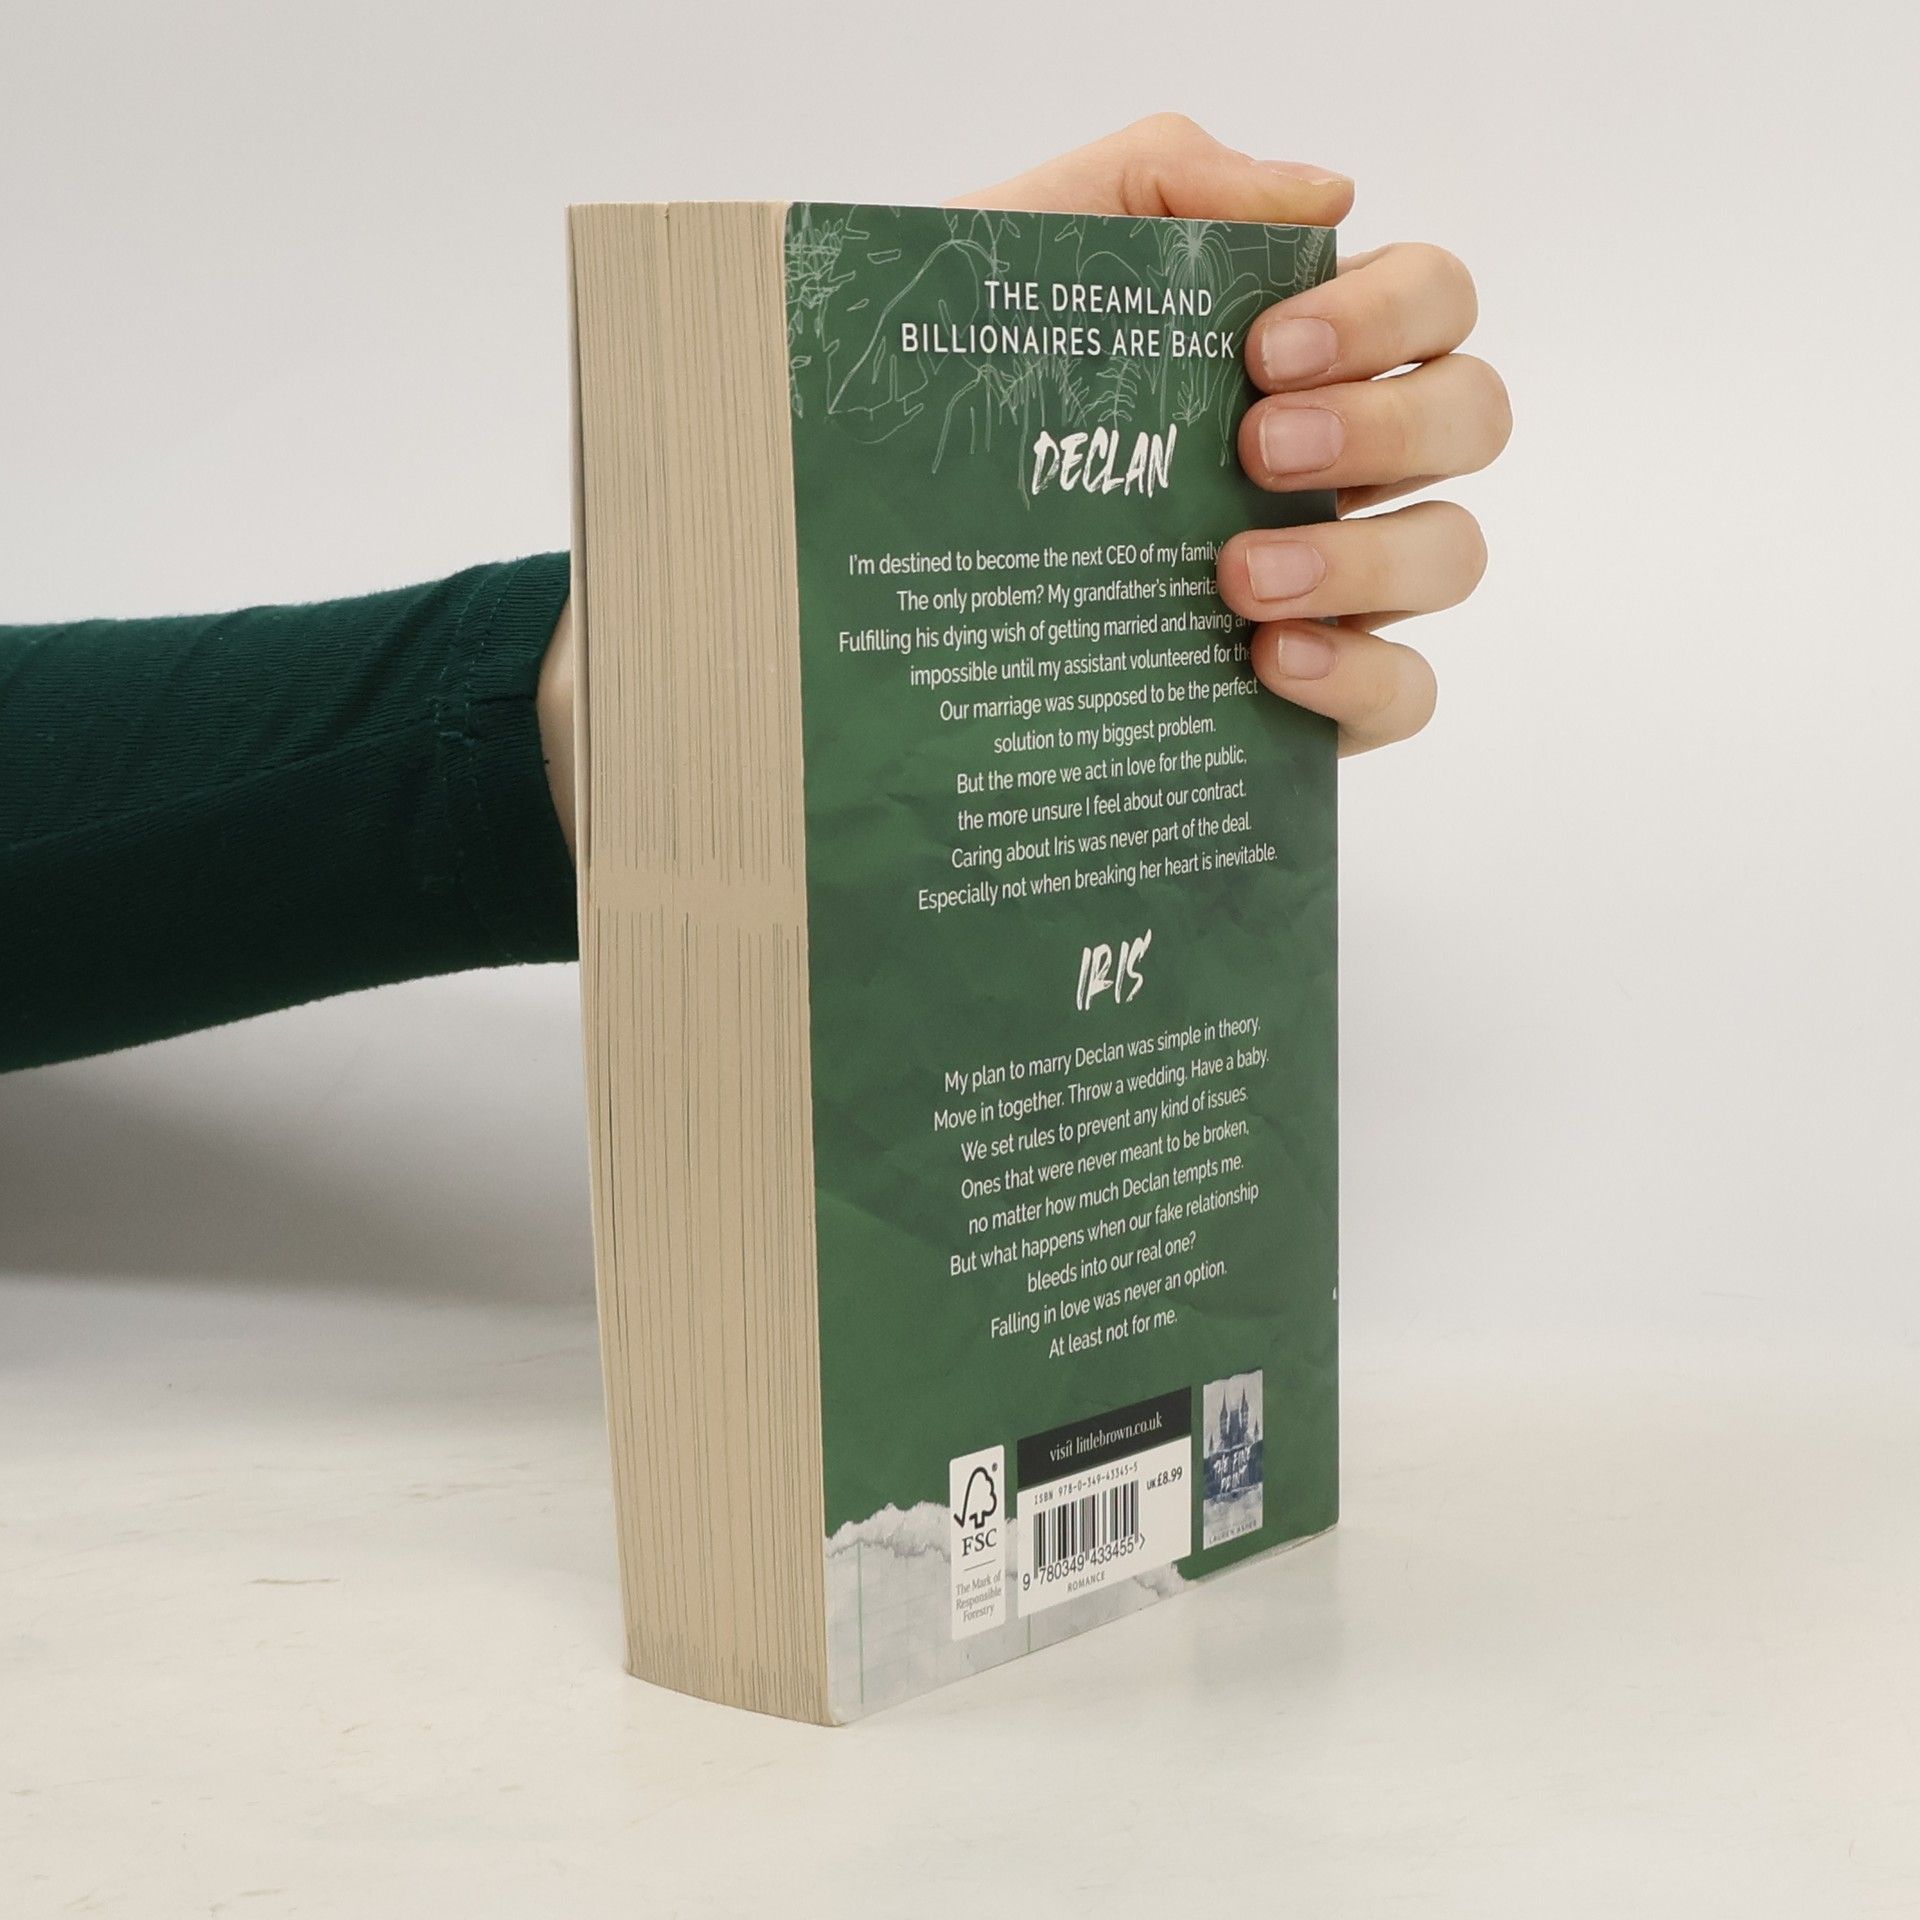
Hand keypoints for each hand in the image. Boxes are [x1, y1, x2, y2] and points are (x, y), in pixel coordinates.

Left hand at [953, 114, 1509, 753]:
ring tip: (1236, 577)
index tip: (1265, 351)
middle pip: (1470, 417)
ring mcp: (1337, 577)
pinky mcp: (1311, 689)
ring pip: (1450, 553)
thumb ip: (1167, 179)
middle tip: (1261, 448)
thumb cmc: (969, 371)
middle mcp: (1344, 460)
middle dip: (1385, 426)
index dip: (1387, 313)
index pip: (1431, 300)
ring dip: (1364, 558)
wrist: (873, 519)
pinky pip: (1403, 691)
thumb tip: (1329, 195)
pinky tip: (1271, 659)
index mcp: (1307, 348)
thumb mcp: (1036, 241)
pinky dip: (1362, 674)